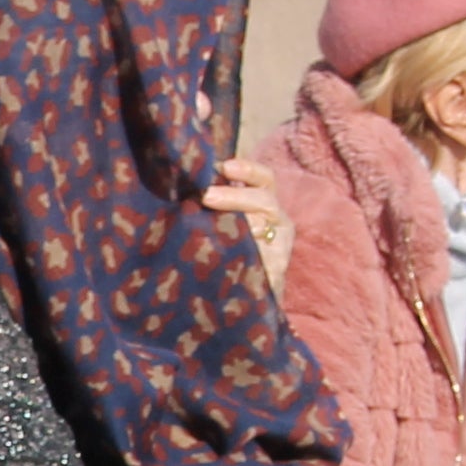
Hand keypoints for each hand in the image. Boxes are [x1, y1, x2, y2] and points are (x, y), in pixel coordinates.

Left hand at [205, 152, 292, 298]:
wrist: (240, 300)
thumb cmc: (224, 254)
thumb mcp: (220, 224)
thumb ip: (214, 204)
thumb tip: (185, 182)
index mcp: (264, 205)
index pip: (263, 179)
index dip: (248, 170)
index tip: (225, 165)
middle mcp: (277, 222)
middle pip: (264, 200)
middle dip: (236, 196)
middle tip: (207, 196)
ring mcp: (280, 246)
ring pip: (264, 226)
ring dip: (239, 220)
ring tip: (212, 220)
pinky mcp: (276, 270)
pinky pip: (263, 257)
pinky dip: (245, 251)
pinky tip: (225, 251)